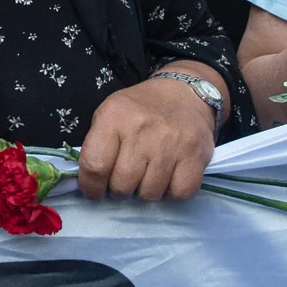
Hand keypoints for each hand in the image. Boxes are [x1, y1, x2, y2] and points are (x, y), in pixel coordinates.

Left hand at [76, 75, 216, 201]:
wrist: (184, 93)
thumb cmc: (140, 109)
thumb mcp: (109, 113)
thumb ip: (97, 145)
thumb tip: (91, 184)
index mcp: (114, 116)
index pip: (94, 165)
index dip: (91, 187)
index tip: (95, 191)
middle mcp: (142, 129)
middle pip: (122, 185)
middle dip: (120, 190)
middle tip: (125, 179)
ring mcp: (171, 143)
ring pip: (149, 194)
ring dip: (146, 191)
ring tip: (147, 174)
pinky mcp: (196, 155)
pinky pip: (179, 194)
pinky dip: (172, 193)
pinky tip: (168, 177)